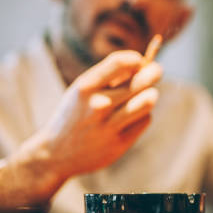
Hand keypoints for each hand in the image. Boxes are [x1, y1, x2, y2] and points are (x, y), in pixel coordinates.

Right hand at [37, 50, 161, 179]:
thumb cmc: (76, 113)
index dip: (136, 59)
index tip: (139, 60)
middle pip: (142, 82)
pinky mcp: (119, 143)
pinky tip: (130, 117)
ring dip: (150, 95)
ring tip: (146, 95)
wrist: (56, 154)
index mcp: (85, 87)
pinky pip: (145, 120)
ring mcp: (109, 127)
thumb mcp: (83, 90)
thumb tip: (145, 64)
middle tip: (156, 70)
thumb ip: (110, 77)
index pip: (119, 62)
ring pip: (148, 101)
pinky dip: (142, 115)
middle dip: (154, 72)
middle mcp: (98, 106)